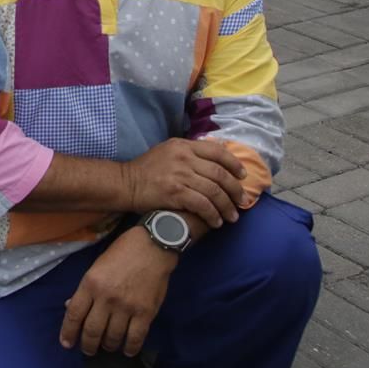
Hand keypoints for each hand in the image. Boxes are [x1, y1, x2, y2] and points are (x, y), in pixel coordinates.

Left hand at [59, 229, 174, 356]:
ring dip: (108, 346)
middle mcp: (106, 297)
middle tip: (88, 350)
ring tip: (107, 346)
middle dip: (88, 345)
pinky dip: (130, 347)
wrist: (152, 248)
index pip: (74, 314)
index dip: (68, 332)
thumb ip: (84, 290)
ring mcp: (126, 306)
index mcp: (90, 284)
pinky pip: (135, 337)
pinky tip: (127, 350)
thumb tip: (69, 307)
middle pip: (92, 330)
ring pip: (113, 336)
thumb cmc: (121, 254)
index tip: (66, 344)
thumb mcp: (96, 267)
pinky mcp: (145, 312)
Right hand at [120, 138, 244, 227]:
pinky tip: (216, 222)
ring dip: (226, 206)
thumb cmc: (146, 170)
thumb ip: (188, 153)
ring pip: (214, 191)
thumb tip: (214, 158)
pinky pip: (202, 205)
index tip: (243, 176)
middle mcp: (183, 157)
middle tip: (241, 201)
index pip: (217, 151)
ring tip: (232, 217)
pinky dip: (213, 215)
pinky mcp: (175, 192)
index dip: (234, 164)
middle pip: (220, 173)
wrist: (125, 183)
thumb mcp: (167, 152)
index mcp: (183, 146)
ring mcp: (179, 175)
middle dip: (235, 190)